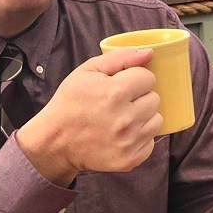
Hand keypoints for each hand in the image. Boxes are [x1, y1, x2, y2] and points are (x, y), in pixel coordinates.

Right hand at [17, 48, 162, 184]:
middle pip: (154, 99)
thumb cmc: (71, 102)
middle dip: (140, 98)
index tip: (123, 85)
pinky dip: (140, 138)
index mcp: (115, 93)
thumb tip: (149, 53)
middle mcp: (125, 118)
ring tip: (122, 118)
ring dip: (143, 117)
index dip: (135, 79)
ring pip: (157, 120)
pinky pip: (151, 142)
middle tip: (120, 102)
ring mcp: (128, 141)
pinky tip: (122, 134)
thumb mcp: (88, 71)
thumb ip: (120, 58)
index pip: (148, 78)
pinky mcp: (130, 160)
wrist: (55, 141)